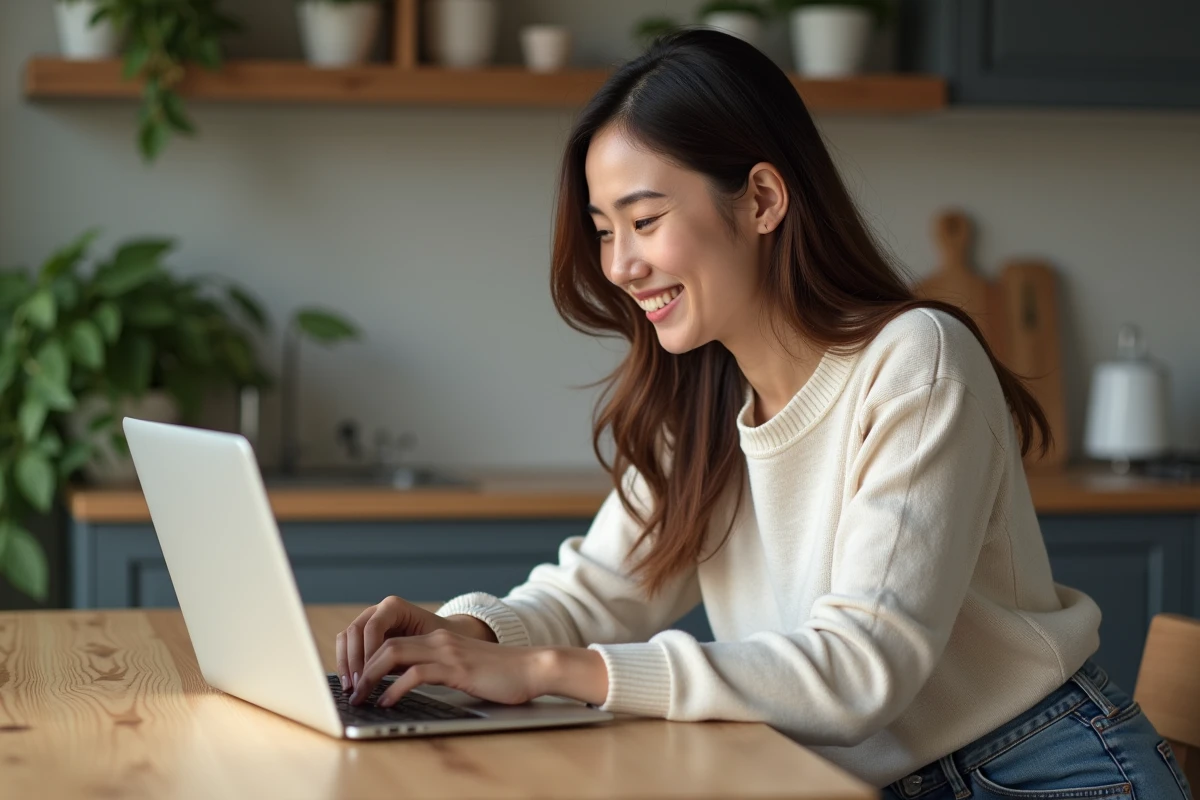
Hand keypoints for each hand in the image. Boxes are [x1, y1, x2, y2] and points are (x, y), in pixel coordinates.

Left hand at [335, 595, 496, 692]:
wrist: (532, 668)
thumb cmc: (500, 674)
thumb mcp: (462, 667)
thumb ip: (438, 669)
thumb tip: (407, 684)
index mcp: (437, 639)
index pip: (390, 640)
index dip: (367, 659)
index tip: (355, 681)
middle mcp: (438, 640)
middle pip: (384, 645)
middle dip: (361, 668)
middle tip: (349, 691)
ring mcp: (446, 652)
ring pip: (394, 654)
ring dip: (370, 677)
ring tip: (360, 697)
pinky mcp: (456, 668)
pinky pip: (416, 674)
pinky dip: (395, 688)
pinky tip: (387, 702)